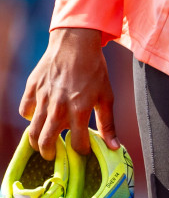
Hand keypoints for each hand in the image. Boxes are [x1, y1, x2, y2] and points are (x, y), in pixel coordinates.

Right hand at [20, 28, 117, 157]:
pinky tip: (40, 116)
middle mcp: (58, 108)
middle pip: (46, 143)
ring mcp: (43, 100)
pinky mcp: (31, 91)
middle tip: (54, 154)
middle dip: (50, 154)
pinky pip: (26, 112)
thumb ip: (108, 123)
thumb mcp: (106, 95)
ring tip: (44, 142)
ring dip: (37, 141)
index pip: (77, 144)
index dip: (81, 151)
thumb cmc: (94, 69)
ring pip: (32, 132)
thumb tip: (114, 146)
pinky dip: (31, 117)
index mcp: (80, 110)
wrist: (75, 44)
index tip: (83, 150)